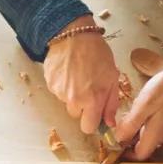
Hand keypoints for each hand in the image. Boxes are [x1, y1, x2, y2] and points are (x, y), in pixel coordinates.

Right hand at [42, 15, 119, 133]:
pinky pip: (58, 92)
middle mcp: (73, 100)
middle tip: (88, 89)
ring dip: (72, 95)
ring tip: (78, 76)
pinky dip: (63, 85)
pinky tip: (69, 72)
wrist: (74, 35)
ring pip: (67, 103)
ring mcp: (59, 92)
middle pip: (77, 115)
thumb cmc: (96, 54)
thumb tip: (109, 123)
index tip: (95, 115)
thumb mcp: (112, 77)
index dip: (92, 122)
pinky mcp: (50, 84)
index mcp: (92, 100)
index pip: (88, 128)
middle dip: (83, 107)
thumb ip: (111, 103)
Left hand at [115, 50, 162, 159]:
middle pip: (143, 145)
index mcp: (156, 134)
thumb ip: (131, 124)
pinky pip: (154, 126)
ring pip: (148, 135)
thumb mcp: (145, 104)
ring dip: (136, 128)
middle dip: (129, 138)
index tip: (114, 142)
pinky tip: (141, 108)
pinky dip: (145, 121)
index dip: (125, 152)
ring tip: (128, 113)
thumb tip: (118, 139)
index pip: (140, 155)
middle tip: (118, 123)